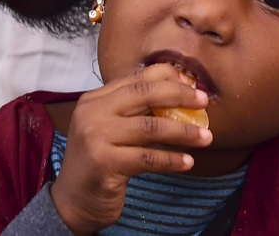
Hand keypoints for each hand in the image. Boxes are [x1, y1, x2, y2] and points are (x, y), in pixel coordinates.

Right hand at [50, 64, 211, 234]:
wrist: (72, 201)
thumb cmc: (99, 163)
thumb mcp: (110, 129)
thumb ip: (133, 112)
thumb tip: (177, 95)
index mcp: (94, 99)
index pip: (136, 79)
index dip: (167, 77)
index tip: (191, 84)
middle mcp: (92, 113)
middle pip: (143, 94)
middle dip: (179, 95)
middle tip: (203, 101)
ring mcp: (95, 137)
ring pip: (150, 127)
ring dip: (183, 132)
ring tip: (206, 138)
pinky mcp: (104, 163)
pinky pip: (148, 158)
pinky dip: (172, 159)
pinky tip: (187, 162)